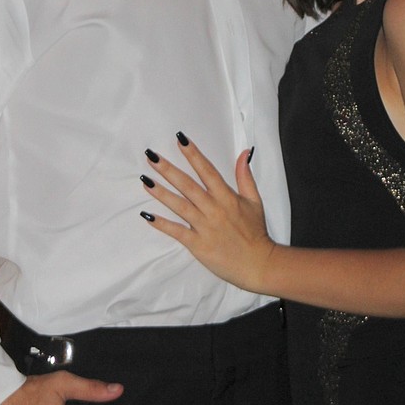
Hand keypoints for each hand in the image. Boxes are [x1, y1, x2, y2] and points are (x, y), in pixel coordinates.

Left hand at [142, 137, 277, 293]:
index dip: (193, 155)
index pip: (207, 171)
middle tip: (151, 156)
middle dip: (168, 169)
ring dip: (161, 192)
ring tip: (145, 180)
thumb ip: (245, 177)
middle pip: (188, 185)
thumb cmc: (256, 233)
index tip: (180, 140)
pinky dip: (162, 224)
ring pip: (179, 206)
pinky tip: (147, 215)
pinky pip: (177, 232)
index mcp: (227, 198)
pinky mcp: (198, 245)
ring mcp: (205, 227)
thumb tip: (244, 153)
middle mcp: (214, 209)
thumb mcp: (255, 201)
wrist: (258, 264)